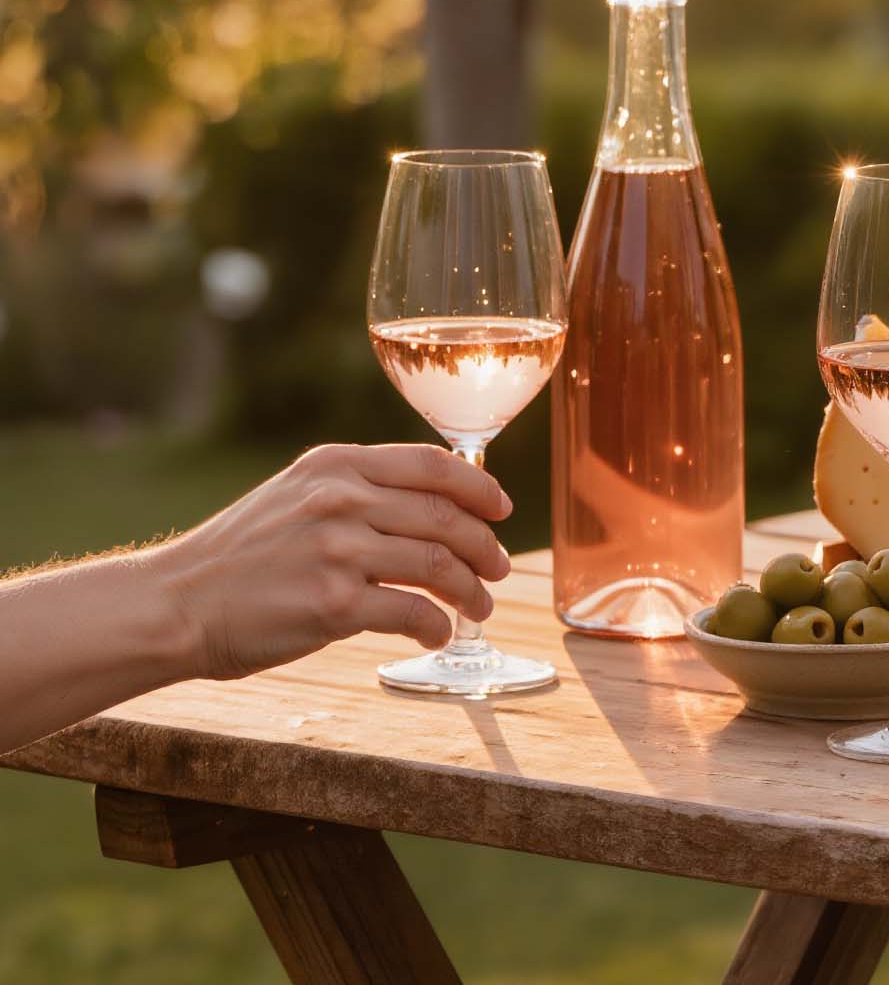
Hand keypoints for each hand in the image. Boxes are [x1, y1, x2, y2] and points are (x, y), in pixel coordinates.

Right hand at [143, 444, 515, 680]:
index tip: (502, 509)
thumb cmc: (239, 557)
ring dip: (471, 591)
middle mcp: (339, 500)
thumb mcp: (294, 496)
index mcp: (334, 465)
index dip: (480, 487)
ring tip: (478, 607)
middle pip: (446, 518)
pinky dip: (436, 627)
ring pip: (440, 566)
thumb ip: (355, 490)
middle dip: (484, 547)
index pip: (433, 465)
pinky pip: (414, 612)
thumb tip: (431, 506)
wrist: (175, 604)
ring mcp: (338, 551)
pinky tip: (435, 635)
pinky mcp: (335, 604)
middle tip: (498, 570)